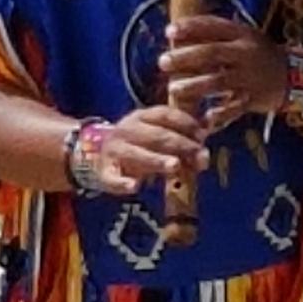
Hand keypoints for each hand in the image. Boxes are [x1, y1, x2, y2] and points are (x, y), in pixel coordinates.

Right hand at [85, 106, 210, 196]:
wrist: (96, 156)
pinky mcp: (105, 172)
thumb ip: (180, 141)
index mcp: (141, 117)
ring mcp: (114, 151)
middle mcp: (126, 130)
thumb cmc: (137, 146)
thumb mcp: (155, 137)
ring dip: (156, 160)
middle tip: (199, 156)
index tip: (203, 136)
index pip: (165, 115)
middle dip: (180, 145)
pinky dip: (122, 182)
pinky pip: (112, 177)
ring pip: (136, 154)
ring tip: (174, 166)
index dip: (186, 123)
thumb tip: (205, 148)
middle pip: (156, 135)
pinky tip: (134, 187)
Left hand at [160, 15, 288, 129]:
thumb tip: (173, 34)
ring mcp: (250, 77)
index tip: (169, 32)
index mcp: (240, 34)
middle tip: (163, 62)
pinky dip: (220, 114)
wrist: (292, 75)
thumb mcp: (240, 36)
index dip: (191, 28)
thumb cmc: (255, 53)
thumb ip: (213, 33)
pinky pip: (235, 108)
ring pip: (220, 82)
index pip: (213, 26)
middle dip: (186, 58)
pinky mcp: (254, 99)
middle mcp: (245, 54)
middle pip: (213, 54)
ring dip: (195, 86)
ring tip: (173, 89)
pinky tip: (205, 119)